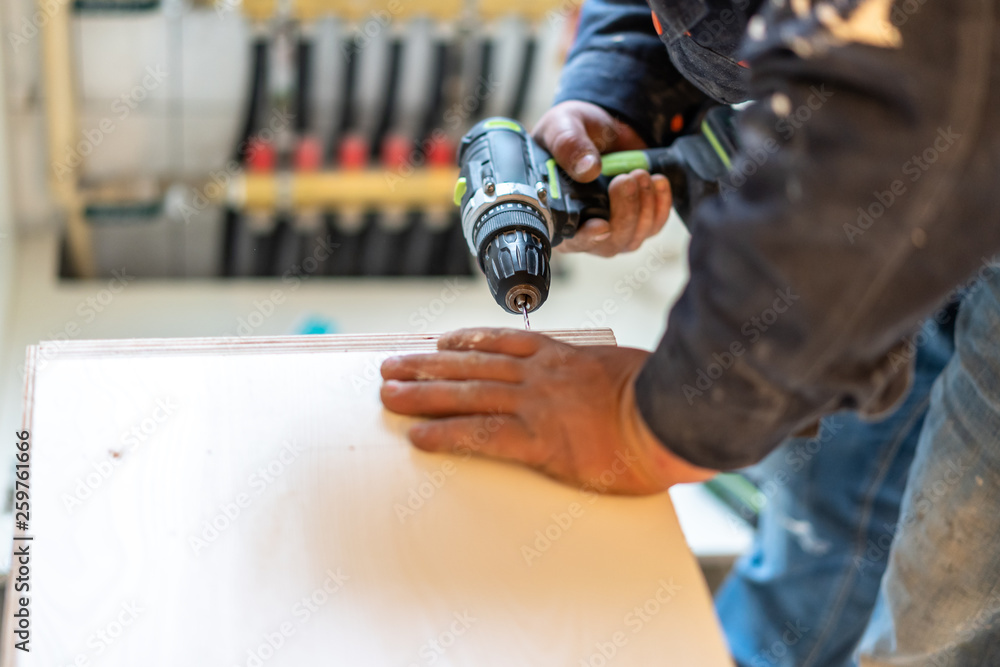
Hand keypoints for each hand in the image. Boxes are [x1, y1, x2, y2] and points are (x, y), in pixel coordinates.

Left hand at [380, 328, 715, 494]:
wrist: (672, 417)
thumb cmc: (659, 398)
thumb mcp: (626, 370)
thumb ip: (599, 373)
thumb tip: (598, 382)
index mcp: (561, 356)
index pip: (500, 344)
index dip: (463, 343)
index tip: (438, 343)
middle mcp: (539, 374)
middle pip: (469, 366)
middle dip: (425, 366)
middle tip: (391, 367)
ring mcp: (535, 404)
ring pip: (465, 394)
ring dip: (421, 394)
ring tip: (389, 395)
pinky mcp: (537, 439)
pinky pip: (481, 435)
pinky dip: (447, 434)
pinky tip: (420, 436)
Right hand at [533, 101, 671, 256]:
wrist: (602, 128)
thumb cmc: (571, 132)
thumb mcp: (562, 126)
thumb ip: (568, 145)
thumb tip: (588, 169)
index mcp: (555, 213)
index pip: (569, 239)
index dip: (586, 238)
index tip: (601, 225)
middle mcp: (582, 228)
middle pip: (609, 243)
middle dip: (623, 213)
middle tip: (625, 179)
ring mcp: (613, 228)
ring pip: (633, 238)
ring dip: (643, 206)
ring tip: (640, 173)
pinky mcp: (637, 220)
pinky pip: (654, 225)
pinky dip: (660, 205)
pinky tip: (657, 181)